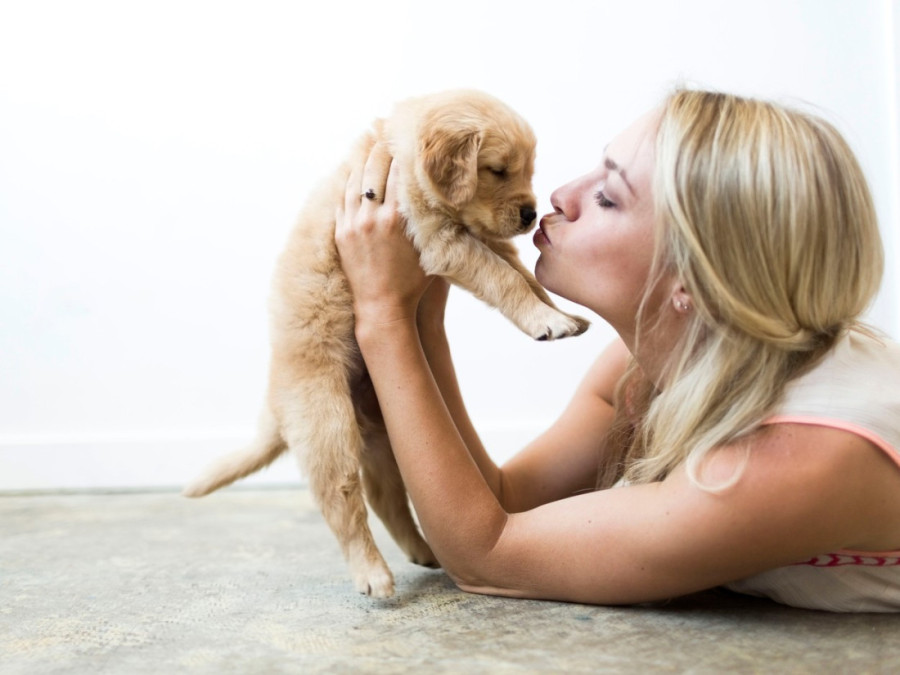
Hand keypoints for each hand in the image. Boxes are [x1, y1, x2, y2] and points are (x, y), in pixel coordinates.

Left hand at [335, 145, 432, 327]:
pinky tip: (354, 168)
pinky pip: (343, 198)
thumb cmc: (416, 284)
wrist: (383, 309)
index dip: (405, 150)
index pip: (401, 172)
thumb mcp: (431, 248)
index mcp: (399, 219)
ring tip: (369, 138)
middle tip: (388, 126)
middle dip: (383, 146)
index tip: (409, 133)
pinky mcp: (342, 233)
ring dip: (362, 157)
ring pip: (356, 180)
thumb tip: (442, 195)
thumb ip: (434, 220)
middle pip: (376, 169)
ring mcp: (354, 225)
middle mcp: (374, 218)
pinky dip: (349, 179)